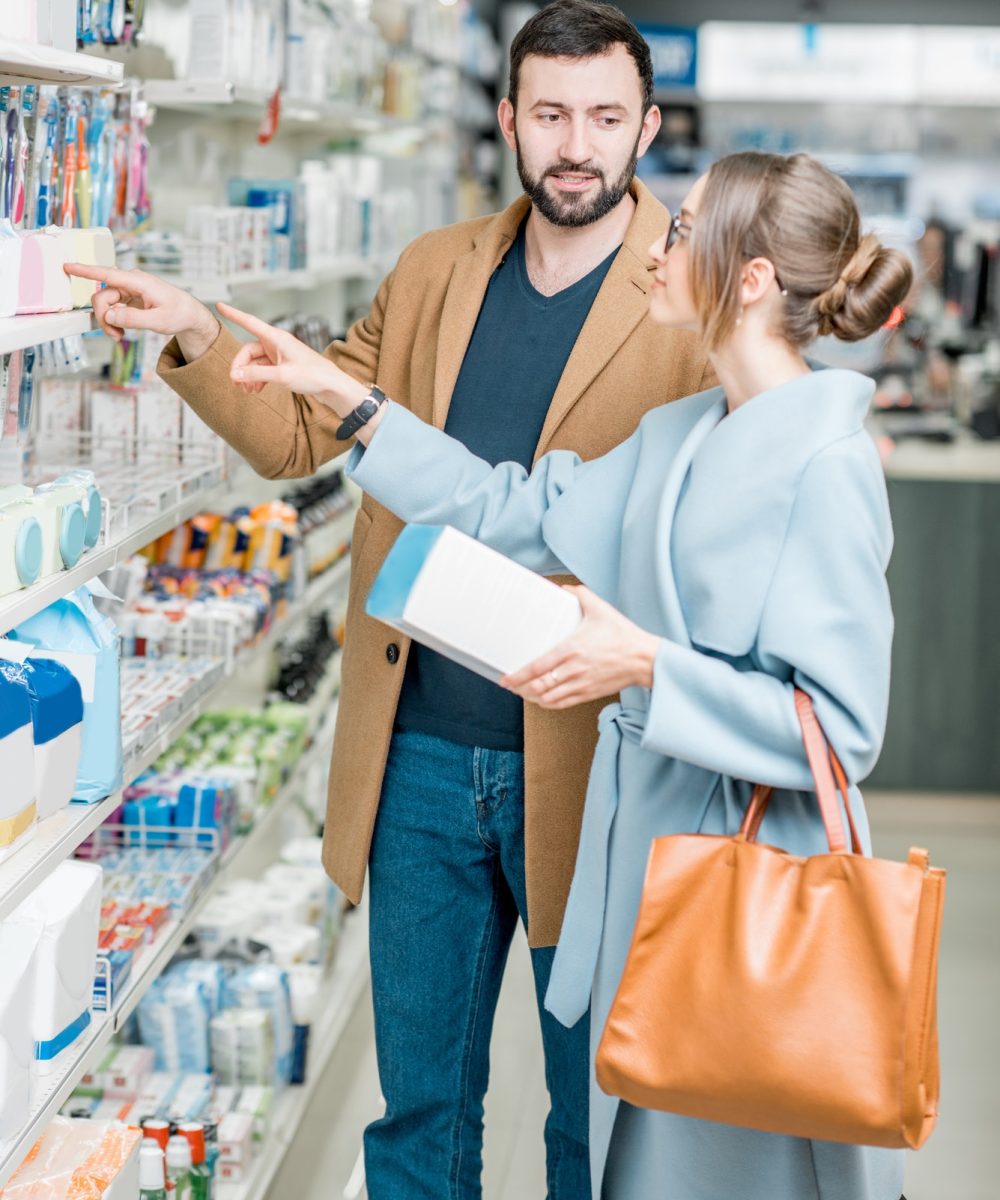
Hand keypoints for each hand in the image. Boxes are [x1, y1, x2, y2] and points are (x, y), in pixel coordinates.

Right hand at [62, 263, 218, 358]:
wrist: (189, 314)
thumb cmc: (178, 314)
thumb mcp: (159, 321)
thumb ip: (133, 319)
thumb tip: (109, 316)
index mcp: (138, 281)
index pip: (107, 274)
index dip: (85, 271)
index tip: (67, 266)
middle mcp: (130, 282)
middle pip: (101, 297)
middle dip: (103, 317)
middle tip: (115, 335)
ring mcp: (127, 289)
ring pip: (104, 304)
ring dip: (107, 322)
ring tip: (119, 335)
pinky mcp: (127, 298)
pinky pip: (111, 308)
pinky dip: (113, 321)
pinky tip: (121, 330)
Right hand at [217, 302, 373, 427]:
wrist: (332, 387)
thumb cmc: (313, 376)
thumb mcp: (282, 376)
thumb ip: (256, 374)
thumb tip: (234, 375)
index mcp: (277, 338)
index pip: (250, 322)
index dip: (233, 314)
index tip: (219, 305)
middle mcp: (277, 343)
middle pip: (248, 351)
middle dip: (240, 367)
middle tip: (236, 383)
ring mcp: (280, 355)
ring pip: (255, 363)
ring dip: (248, 376)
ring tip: (247, 391)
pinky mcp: (283, 366)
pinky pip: (263, 370)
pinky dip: (257, 379)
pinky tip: (255, 391)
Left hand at [500, 586, 659, 709]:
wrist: (643, 658)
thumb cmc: (622, 634)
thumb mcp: (601, 608)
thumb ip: (580, 595)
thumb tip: (564, 587)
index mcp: (572, 649)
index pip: (537, 667)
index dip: (518, 675)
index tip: (506, 678)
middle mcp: (573, 669)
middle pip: (538, 686)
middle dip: (520, 688)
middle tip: (510, 685)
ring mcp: (581, 684)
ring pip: (548, 698)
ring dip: (531, 697)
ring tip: (522, 692)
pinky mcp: (588, 694)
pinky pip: (562, 704)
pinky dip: (548, 704)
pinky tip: (541, 700)